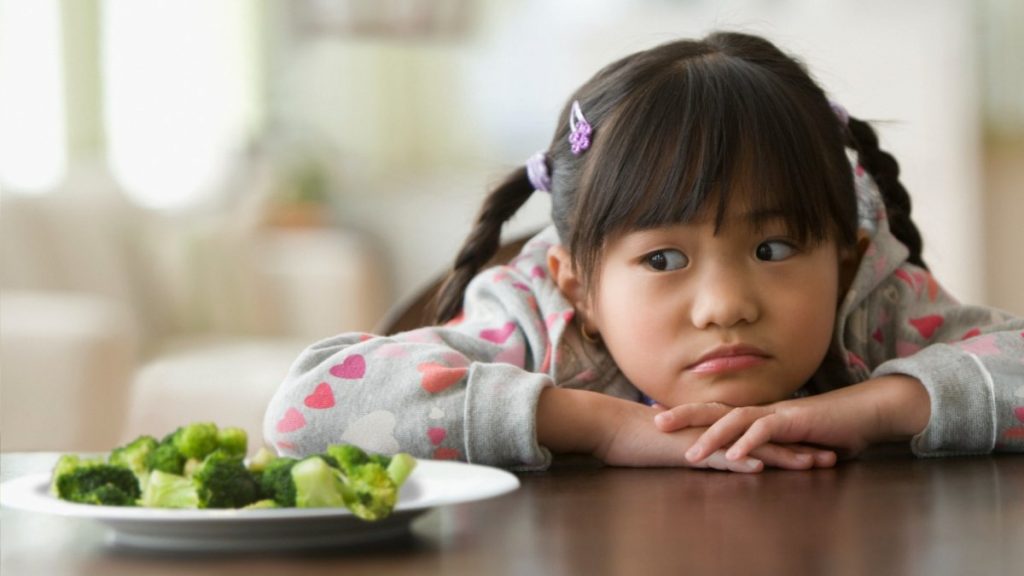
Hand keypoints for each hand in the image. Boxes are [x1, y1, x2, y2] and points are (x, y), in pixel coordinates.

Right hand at [598, 399, 835, 472]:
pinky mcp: (685, 450)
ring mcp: (703, 440)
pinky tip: (758, 468)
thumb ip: (698, 449)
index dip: (790, 443)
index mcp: (716, 432)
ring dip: (782, 456)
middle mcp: (716, 432)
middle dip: (801, 448)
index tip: (818, 449)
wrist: (610, 427)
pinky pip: (716, 457)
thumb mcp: (677, 446)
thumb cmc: (638, 439)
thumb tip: (712, 457)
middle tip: (833, 455)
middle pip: (765, 441)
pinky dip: (738, 462)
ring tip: (812, 463)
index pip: (760, 437)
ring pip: (750, 448)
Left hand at [654, 375, 929, 463]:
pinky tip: (733, 458)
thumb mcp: (792, 440)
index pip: (716, 411)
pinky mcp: (796, 422)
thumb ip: (769, 446)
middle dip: (685, 416)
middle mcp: (763, 409)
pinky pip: (767, 431)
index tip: (661, 419)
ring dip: (712, 437)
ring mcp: (778, 413)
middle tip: (656, 423)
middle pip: (716, 409)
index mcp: (758, 413)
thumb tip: (748, 456)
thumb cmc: (831, 428)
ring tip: (691, 454)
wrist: (866, 412)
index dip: (689, 415)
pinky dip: (748, 443)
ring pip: (736, 420)